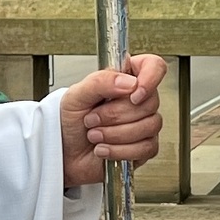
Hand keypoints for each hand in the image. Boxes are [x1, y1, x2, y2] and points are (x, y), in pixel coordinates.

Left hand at [59, 54, 164, 187]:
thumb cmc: (70, 122)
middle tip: (92, 119)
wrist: (65, 153)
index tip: (133, 94)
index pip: (154, 66)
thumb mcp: (76, 95)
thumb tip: (129, 82)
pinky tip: (103, 148)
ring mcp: (144, 124)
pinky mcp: (144, 147)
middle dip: (115, 115)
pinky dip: (119, 150)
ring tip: (94, 135)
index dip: (150, 78)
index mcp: (125, 79)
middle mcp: (137, 100)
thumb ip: (101, 82)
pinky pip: (145, 148)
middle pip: (150, 102)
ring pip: (149, 126)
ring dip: (115, 134)